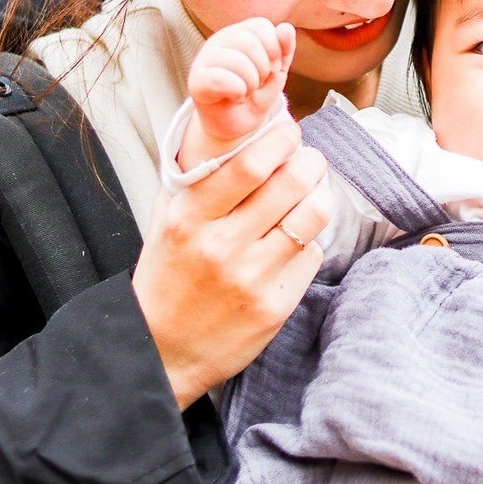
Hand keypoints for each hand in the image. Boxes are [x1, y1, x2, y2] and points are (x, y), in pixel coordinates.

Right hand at [134, 114, 329, 409]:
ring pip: (312, 216)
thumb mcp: (166, 222)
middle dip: (311, 162)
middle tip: (311, 160)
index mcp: (189, 218)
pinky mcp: (274, 306)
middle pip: (291, 183)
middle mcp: (221, 246)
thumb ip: (198, 182)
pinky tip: (294, 242)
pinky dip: (309, 241)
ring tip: (312, 194)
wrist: (161, 351)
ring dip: (320, 196)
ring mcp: (251, 278)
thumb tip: (241, 138)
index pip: (250, 164)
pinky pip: (311, 255)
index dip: (281, 139)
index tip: (289, 132)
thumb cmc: (167, 279)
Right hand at [185, 18, 295, 155]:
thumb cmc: (257, 93)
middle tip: (258, 83)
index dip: (275, 49)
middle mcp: (219, 40)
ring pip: (238, 61)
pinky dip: (238, 92)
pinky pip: (222, 79)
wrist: (240, 124)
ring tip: (246, 92)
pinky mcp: (196, 80)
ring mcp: (204, 58)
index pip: (262, 26)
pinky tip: (236, 98)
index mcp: (239, 32)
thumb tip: (286, 28)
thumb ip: (284, 48)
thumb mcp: (277, 70)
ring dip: (251, 84)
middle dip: (263, 69)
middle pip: (250, 43)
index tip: (273, 68)